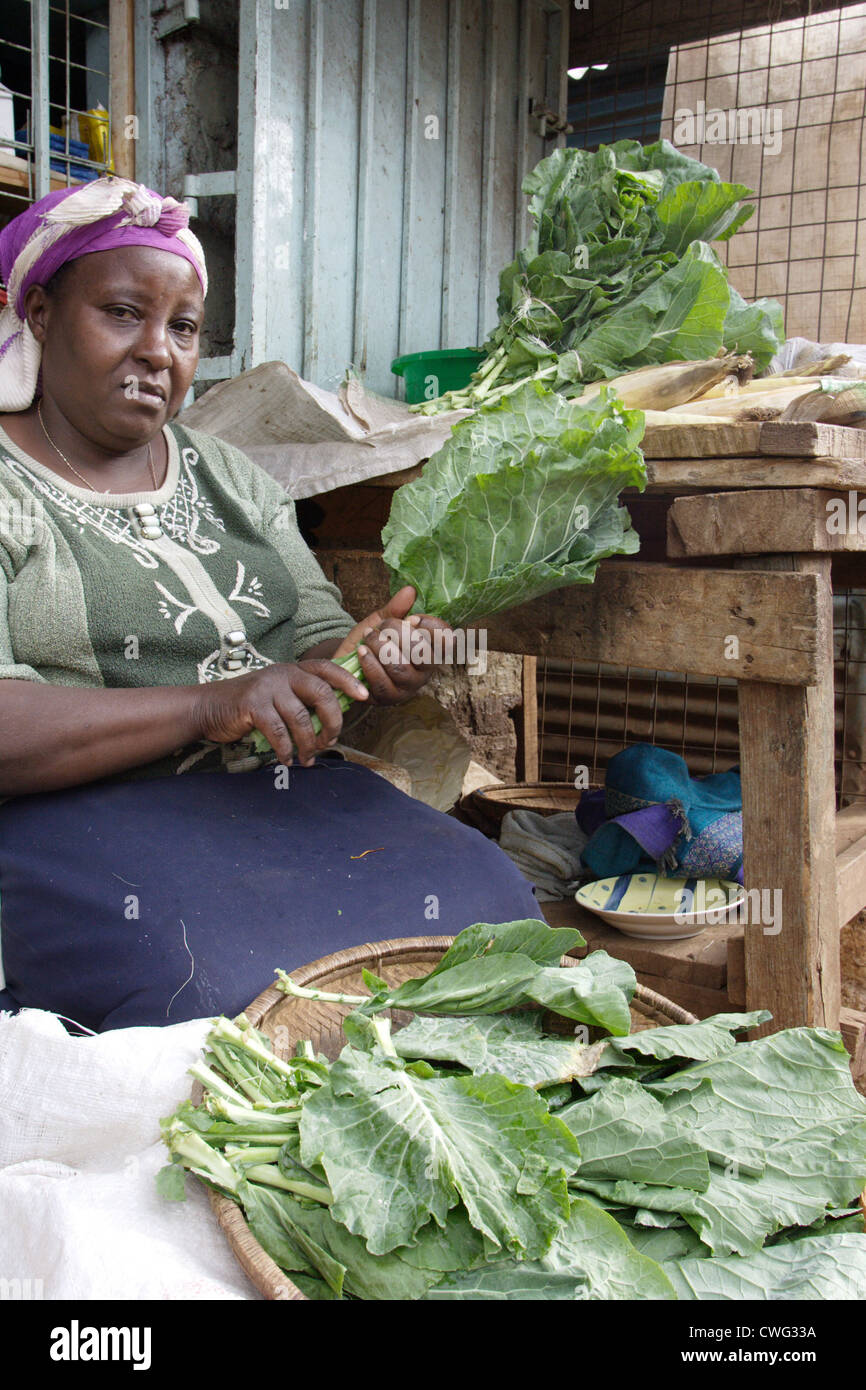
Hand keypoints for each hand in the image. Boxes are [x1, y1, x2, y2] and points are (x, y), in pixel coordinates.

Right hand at [194, 660, 368, 766]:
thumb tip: (333, 722)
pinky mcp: (253, 705)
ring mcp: (267, 687)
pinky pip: (279, 732)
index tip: (364, 697)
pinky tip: (286, 760)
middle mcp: (283, 674)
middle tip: (330, 741)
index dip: (348, 681)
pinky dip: (286, 750)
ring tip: (308, 759)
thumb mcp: (279, 695)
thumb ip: (302, 701)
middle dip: (333, 721)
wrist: (209, 708)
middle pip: (321, 693)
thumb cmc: (250, 706)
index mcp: (293, 670)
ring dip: (309, 743)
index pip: (327, 669)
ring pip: (301, 717)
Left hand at [335, 586, 452, 705]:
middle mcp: (425, 671)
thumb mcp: (382, 621)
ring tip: (368, 638)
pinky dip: (370, 663)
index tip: (411, 619)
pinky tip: (362, 651)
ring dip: (380, 647)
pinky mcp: (390, 698)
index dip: (431, 627)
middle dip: (398, 633)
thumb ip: (396, 608)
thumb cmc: (371, 642)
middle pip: (422, 653)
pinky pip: (383, 682)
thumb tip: (409, 590)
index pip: (447, 640)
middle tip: (381, 627)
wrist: (346, 663)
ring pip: (400, 667)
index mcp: (431, 649)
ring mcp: (408, 687)